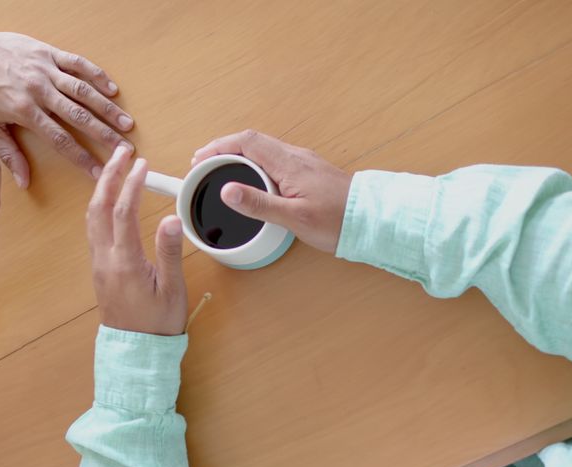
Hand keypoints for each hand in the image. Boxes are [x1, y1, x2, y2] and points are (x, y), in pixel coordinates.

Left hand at [0, 18, 133, 187]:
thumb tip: (24, 182)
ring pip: (82, 91)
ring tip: (127, 123)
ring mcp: (46, 70)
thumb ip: (8, 153)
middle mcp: (39, 91)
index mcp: (24, 111)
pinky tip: (112, 89)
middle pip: (78, 117)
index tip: (100, 172)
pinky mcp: (49, 53)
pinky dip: (96, 75)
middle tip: (125, 149)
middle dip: (104, 134)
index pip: (60, 140)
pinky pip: (77, 63)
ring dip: (106, 108)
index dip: (82, 158)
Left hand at [87, 146, 187, 335]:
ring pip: (92, 217)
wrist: (135, 352)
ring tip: (114, 167)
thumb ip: (169, 252)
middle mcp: (105, 259)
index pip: (124, 212)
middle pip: (99, 207)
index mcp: (124, 262)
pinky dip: (99, 205)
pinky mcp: (99, 267)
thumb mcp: (172, 290)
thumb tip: (170, 218)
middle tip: (121, 153)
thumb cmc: (157, 324)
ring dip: (101, 188)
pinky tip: (109, 197)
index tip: (142, 164)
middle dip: (108, 176)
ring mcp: (98, 263)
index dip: (132, 184)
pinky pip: (93, 228)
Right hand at [191, 130, 351, 252]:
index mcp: (288, 164)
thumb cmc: (338, 221)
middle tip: (204, 164)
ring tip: (221, 170)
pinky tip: (251, 179)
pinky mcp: (309, 171)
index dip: (218, 147)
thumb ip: (259, 203)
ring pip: (263, 149)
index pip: (246, 142)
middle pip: (252, 141)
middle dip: (223, 149)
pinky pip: (274, 159)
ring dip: (239, 155)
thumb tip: (228, 191)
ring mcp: (303, 162)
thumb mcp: (294, 217)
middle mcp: (295, 157)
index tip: (199, 159)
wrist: (372, 219)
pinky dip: (254, 163)